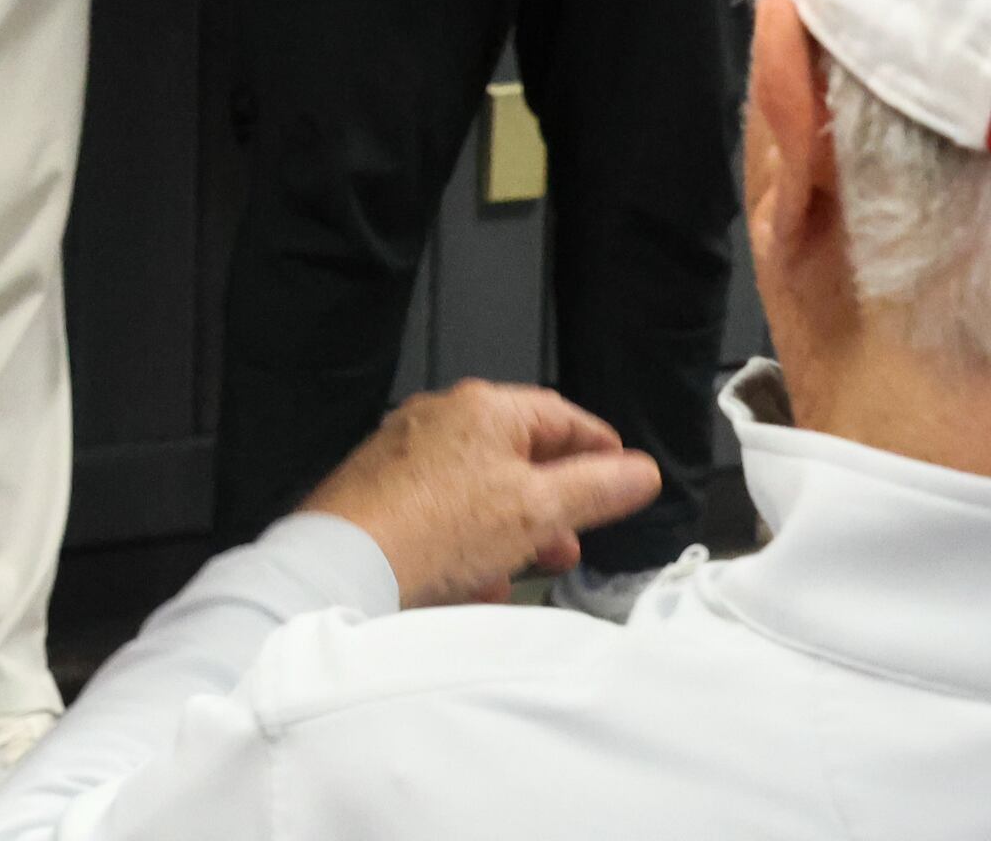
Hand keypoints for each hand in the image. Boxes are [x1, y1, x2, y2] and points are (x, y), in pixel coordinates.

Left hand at [297, 379, 664, 606]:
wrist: (347, 562)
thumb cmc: (440, 527)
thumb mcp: (538, 509)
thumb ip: (596, 489)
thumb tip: (642, 472)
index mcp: (482, 408)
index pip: (559, 415)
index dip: (598, 447)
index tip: (623, 473)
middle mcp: (439, 419)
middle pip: (517, 455)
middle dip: (553, 502)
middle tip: (574, 537)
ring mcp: (405, 454)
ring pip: (479, 490)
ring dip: (512, 529)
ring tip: (528, 565)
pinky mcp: (380, 492)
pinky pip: (440, 515)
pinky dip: (468, 544)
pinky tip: (477, 582)